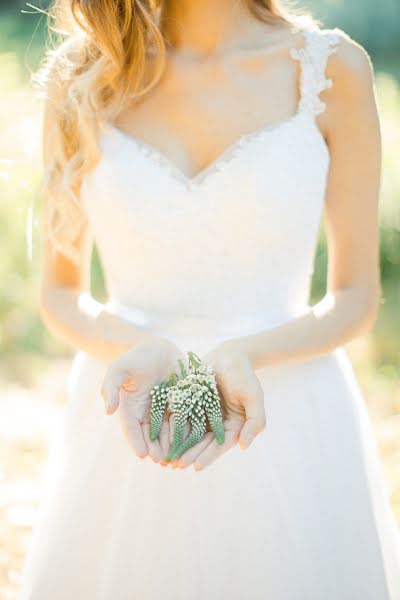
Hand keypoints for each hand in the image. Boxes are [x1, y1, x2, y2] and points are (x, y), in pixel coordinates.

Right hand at [100, 336, 184, 462]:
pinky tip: (194, 443)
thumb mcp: (118, 369)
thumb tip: (108, 411)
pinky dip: (189, 432)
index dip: (136, 442)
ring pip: (169, 432)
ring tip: (178, 459)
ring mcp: (165, 410)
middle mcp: (148, 413)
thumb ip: (111, 387)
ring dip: (173, 446)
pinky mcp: (182, 404)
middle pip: (151, 435)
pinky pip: (186, 420)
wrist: (158, 348)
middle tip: (162, 461)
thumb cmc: (135, 358)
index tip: (142, 455)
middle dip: (156, 450)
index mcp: (131, 409)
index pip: (132, 429)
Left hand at [176, 341, 266, 470]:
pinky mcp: (192, 403)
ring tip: (168, 458)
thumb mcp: (254, 396)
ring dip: (180, 446)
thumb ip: (255, 421)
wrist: (229, 354)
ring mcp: (204, 413)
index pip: (220, 445)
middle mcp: (218, 423)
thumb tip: (244, 446)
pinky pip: (182, 417)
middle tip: (177, 466)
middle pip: (203, 443)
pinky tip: (162, 436)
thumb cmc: (244, 375)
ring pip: (191, 433)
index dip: (209, 456)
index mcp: (234, 425)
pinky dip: (174, 428)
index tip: (196, 467)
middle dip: (191, 455)